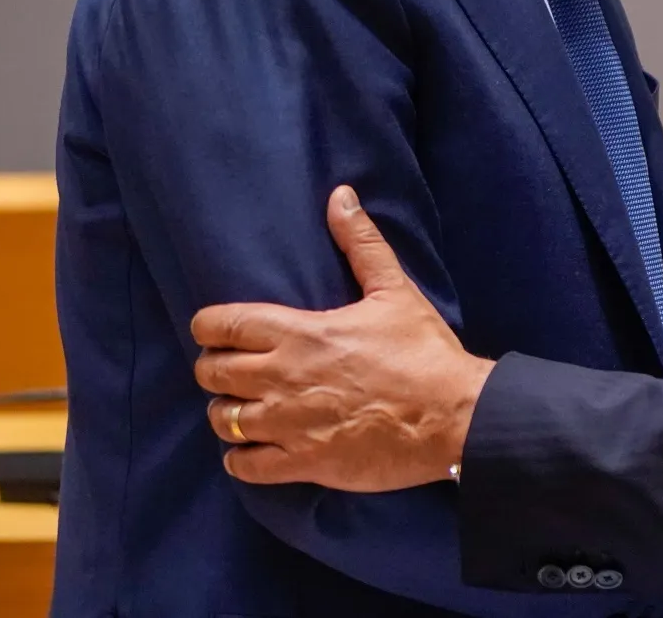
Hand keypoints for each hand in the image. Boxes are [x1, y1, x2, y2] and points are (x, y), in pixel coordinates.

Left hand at [190, 186, 494, 491]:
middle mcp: (282, 378)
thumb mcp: (394, 291)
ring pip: (222, 419)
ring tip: (245, 406)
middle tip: (234, 367)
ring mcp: (288, 424)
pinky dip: (241, 457)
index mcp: (300, 333)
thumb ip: (361, 244)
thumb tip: (340, 197)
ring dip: (227, 411)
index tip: (216, 328)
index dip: (209, 325)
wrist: (453, 417)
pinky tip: (254, 447)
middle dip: (215, 367)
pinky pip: (244, 465)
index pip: (223, 325)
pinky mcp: (301, 462)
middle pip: (212, 372)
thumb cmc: (423, 351)